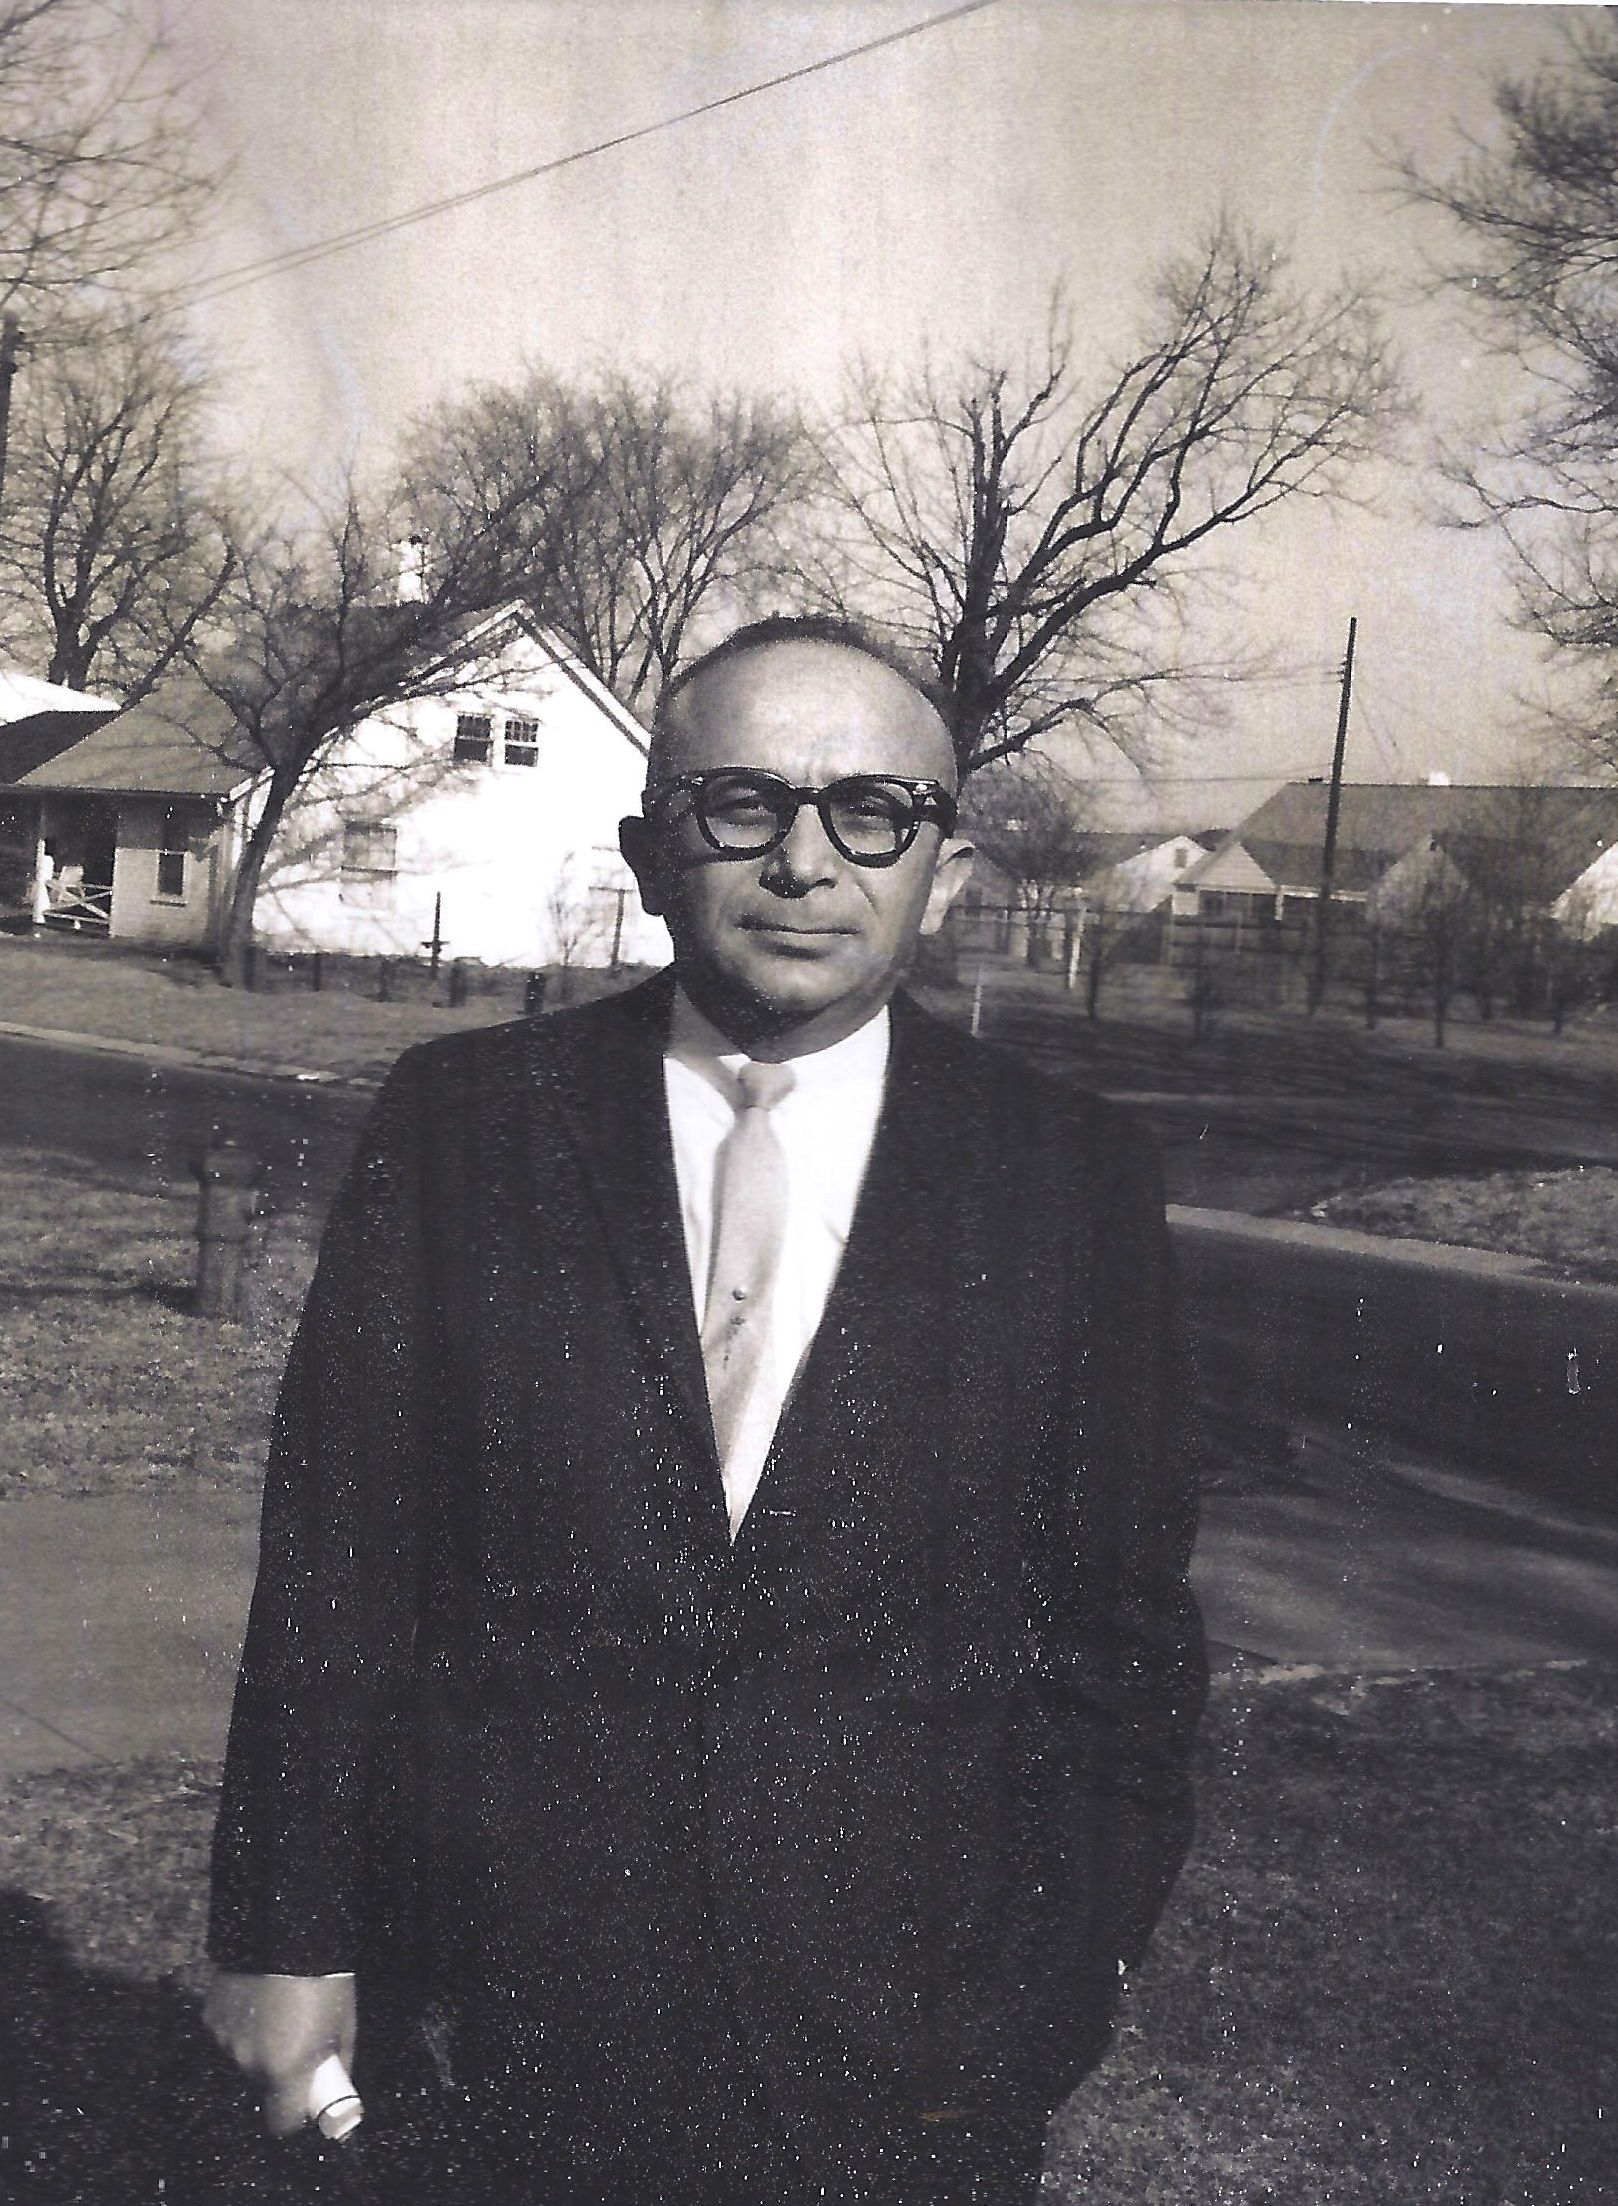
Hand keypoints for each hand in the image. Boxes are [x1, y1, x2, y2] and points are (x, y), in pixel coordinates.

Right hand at [203, 1969, 356, 2136]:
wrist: (285, 1926)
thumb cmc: (325, 1976)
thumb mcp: (344, 2024)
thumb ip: (338, 2062)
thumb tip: (335, 2085)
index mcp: (285, 2070)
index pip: (281, 2124)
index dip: (293, 2116)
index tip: (302, 2099)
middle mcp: (248, 2062)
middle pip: (262, 2086)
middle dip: (278, 2070)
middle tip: (296, 2038)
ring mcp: (224, 2038)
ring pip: (243, 2057)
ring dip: (258, 2044)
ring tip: (276, 2008)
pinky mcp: (210, 2015)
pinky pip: (227, 2032)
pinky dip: (241, 2022)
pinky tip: (257, 1995)